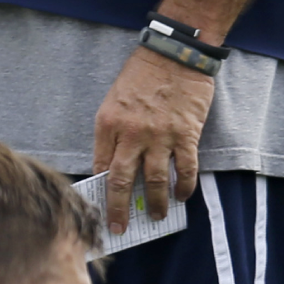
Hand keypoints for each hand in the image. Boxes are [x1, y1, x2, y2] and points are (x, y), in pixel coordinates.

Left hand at [92, 46, 215, 232]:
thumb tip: (112, 164)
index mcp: (107, 123)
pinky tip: (182, 197)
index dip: (99, 190)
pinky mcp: (185, 135)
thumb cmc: (141, 76)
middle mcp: (130, 133)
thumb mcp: (114, 100)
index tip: (98, 207)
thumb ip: (113, 132)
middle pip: (120, 180)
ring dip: (154, 204)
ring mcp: (159, 136)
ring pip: (154, 181)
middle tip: (119, 227)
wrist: (174, 55)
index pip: (99, 165)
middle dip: (118, 209)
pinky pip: (185, 170)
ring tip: (155, 216)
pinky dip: (184, 187)